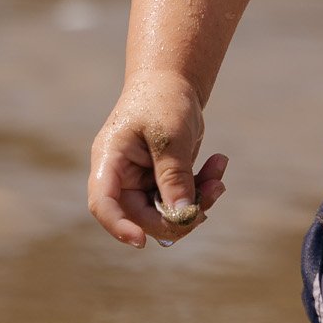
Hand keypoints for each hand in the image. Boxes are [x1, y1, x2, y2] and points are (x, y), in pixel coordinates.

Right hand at [88, 76, 227, 250]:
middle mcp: (120, 177)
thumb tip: (182, 216)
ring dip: (197, 202)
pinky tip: (218, 164)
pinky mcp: (160, 182)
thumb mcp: (171, 136)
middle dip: (179, 213)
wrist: (173, 81)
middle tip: (214, 193)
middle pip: (142, 216)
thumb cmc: (165, 100)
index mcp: (109, 160)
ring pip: (165, 213)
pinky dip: (201, 189)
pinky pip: (180, 201)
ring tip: (219, 176)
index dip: (118, 226)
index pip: (103, 203)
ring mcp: (140, 182)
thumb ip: (174, 175)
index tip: (140, 241)